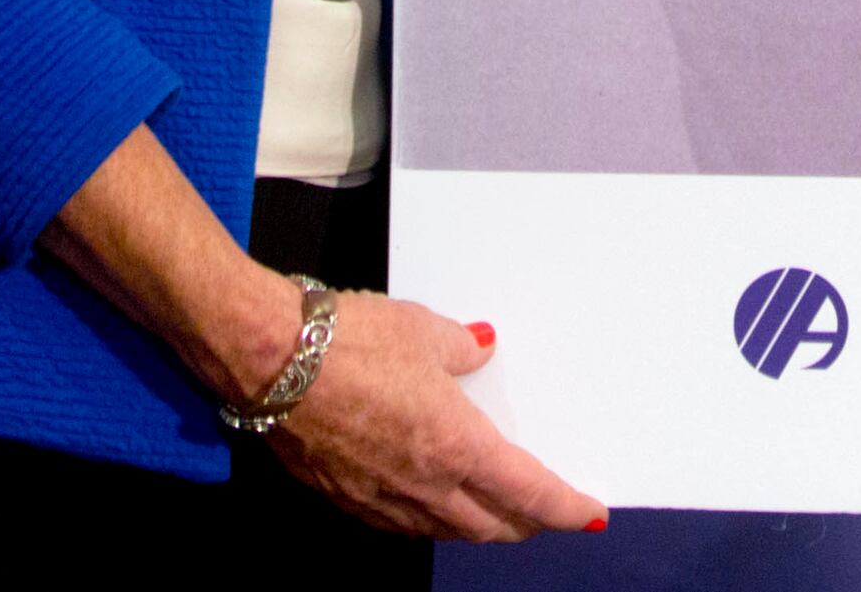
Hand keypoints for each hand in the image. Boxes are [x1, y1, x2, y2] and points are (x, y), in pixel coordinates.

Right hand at [262, 298, 611, 540]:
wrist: (270, 360)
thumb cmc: (348, 342)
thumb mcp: (424, 329)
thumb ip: (461, 347)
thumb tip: (480, 348)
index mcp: (455, 445)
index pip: (528, 493)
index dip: (565, 509)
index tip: (589, 515)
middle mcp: (422, 483)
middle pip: (489, 526)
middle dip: (526, 526)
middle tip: (546, 515)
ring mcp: (379, 496)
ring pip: (443, 531)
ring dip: (477, 527)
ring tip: (495, 513)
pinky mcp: (342, 496)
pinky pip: (399, 523)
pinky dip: (429, 520)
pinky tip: (430, 504)